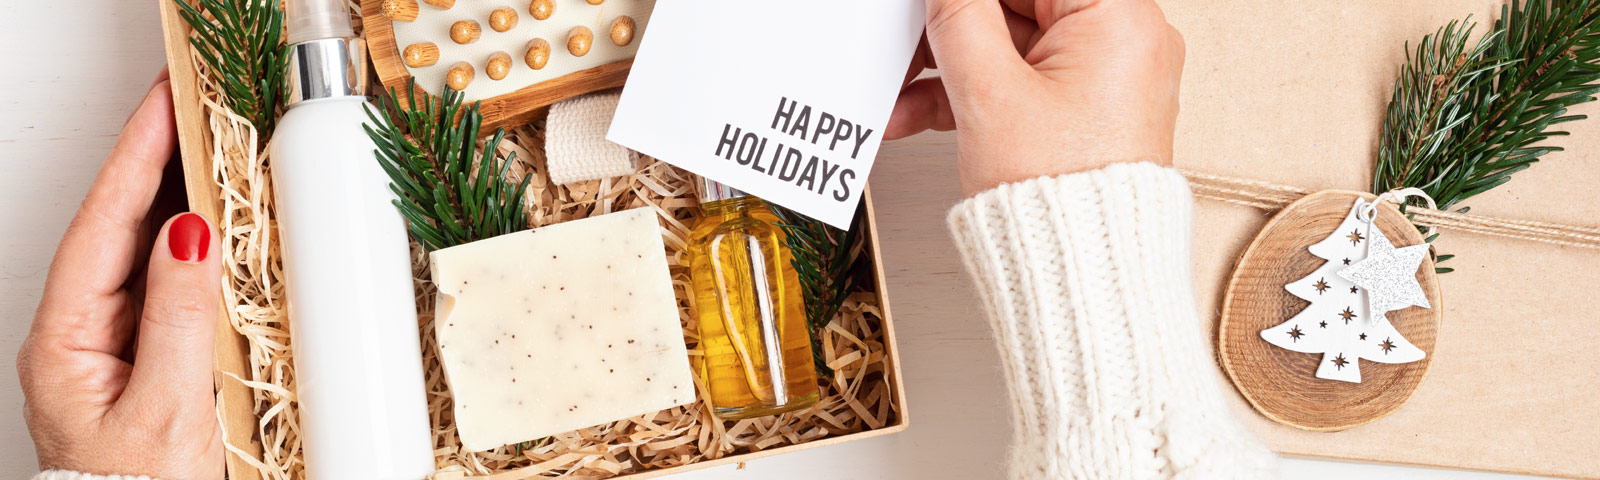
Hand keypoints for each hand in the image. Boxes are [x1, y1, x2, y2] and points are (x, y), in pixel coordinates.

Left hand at [16, 70, 224, 479]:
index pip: (103, 224)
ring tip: (210, 144)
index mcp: (66, 340)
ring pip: (141, 248)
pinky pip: (166, 282)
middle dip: (154, 159)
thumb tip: (189, 233)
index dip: (137, 157)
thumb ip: (178, 316)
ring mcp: (111, 342)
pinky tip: (218, 220)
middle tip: (192, 104)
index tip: (167, 104)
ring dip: (177, 194)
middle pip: (116, 224)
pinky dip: (193, 243)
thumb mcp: (167, 405)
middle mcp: (81, 333)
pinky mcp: (145, 354)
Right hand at [886, 0, 1185, 195]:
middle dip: (949, 27)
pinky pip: (1021, 83)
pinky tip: (916, 111)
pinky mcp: (1085, 113)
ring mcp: (1107, 79)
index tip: (930, 4)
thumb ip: (958, 16)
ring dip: (948, 65)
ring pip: (1011, 46)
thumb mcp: (988, 91)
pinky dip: (972, 95)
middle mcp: (1126, 41)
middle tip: (903, 37)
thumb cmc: (1060, 199)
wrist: (1082, 280)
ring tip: (897, 87)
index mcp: (1120, 17)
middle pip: (1019, 5)